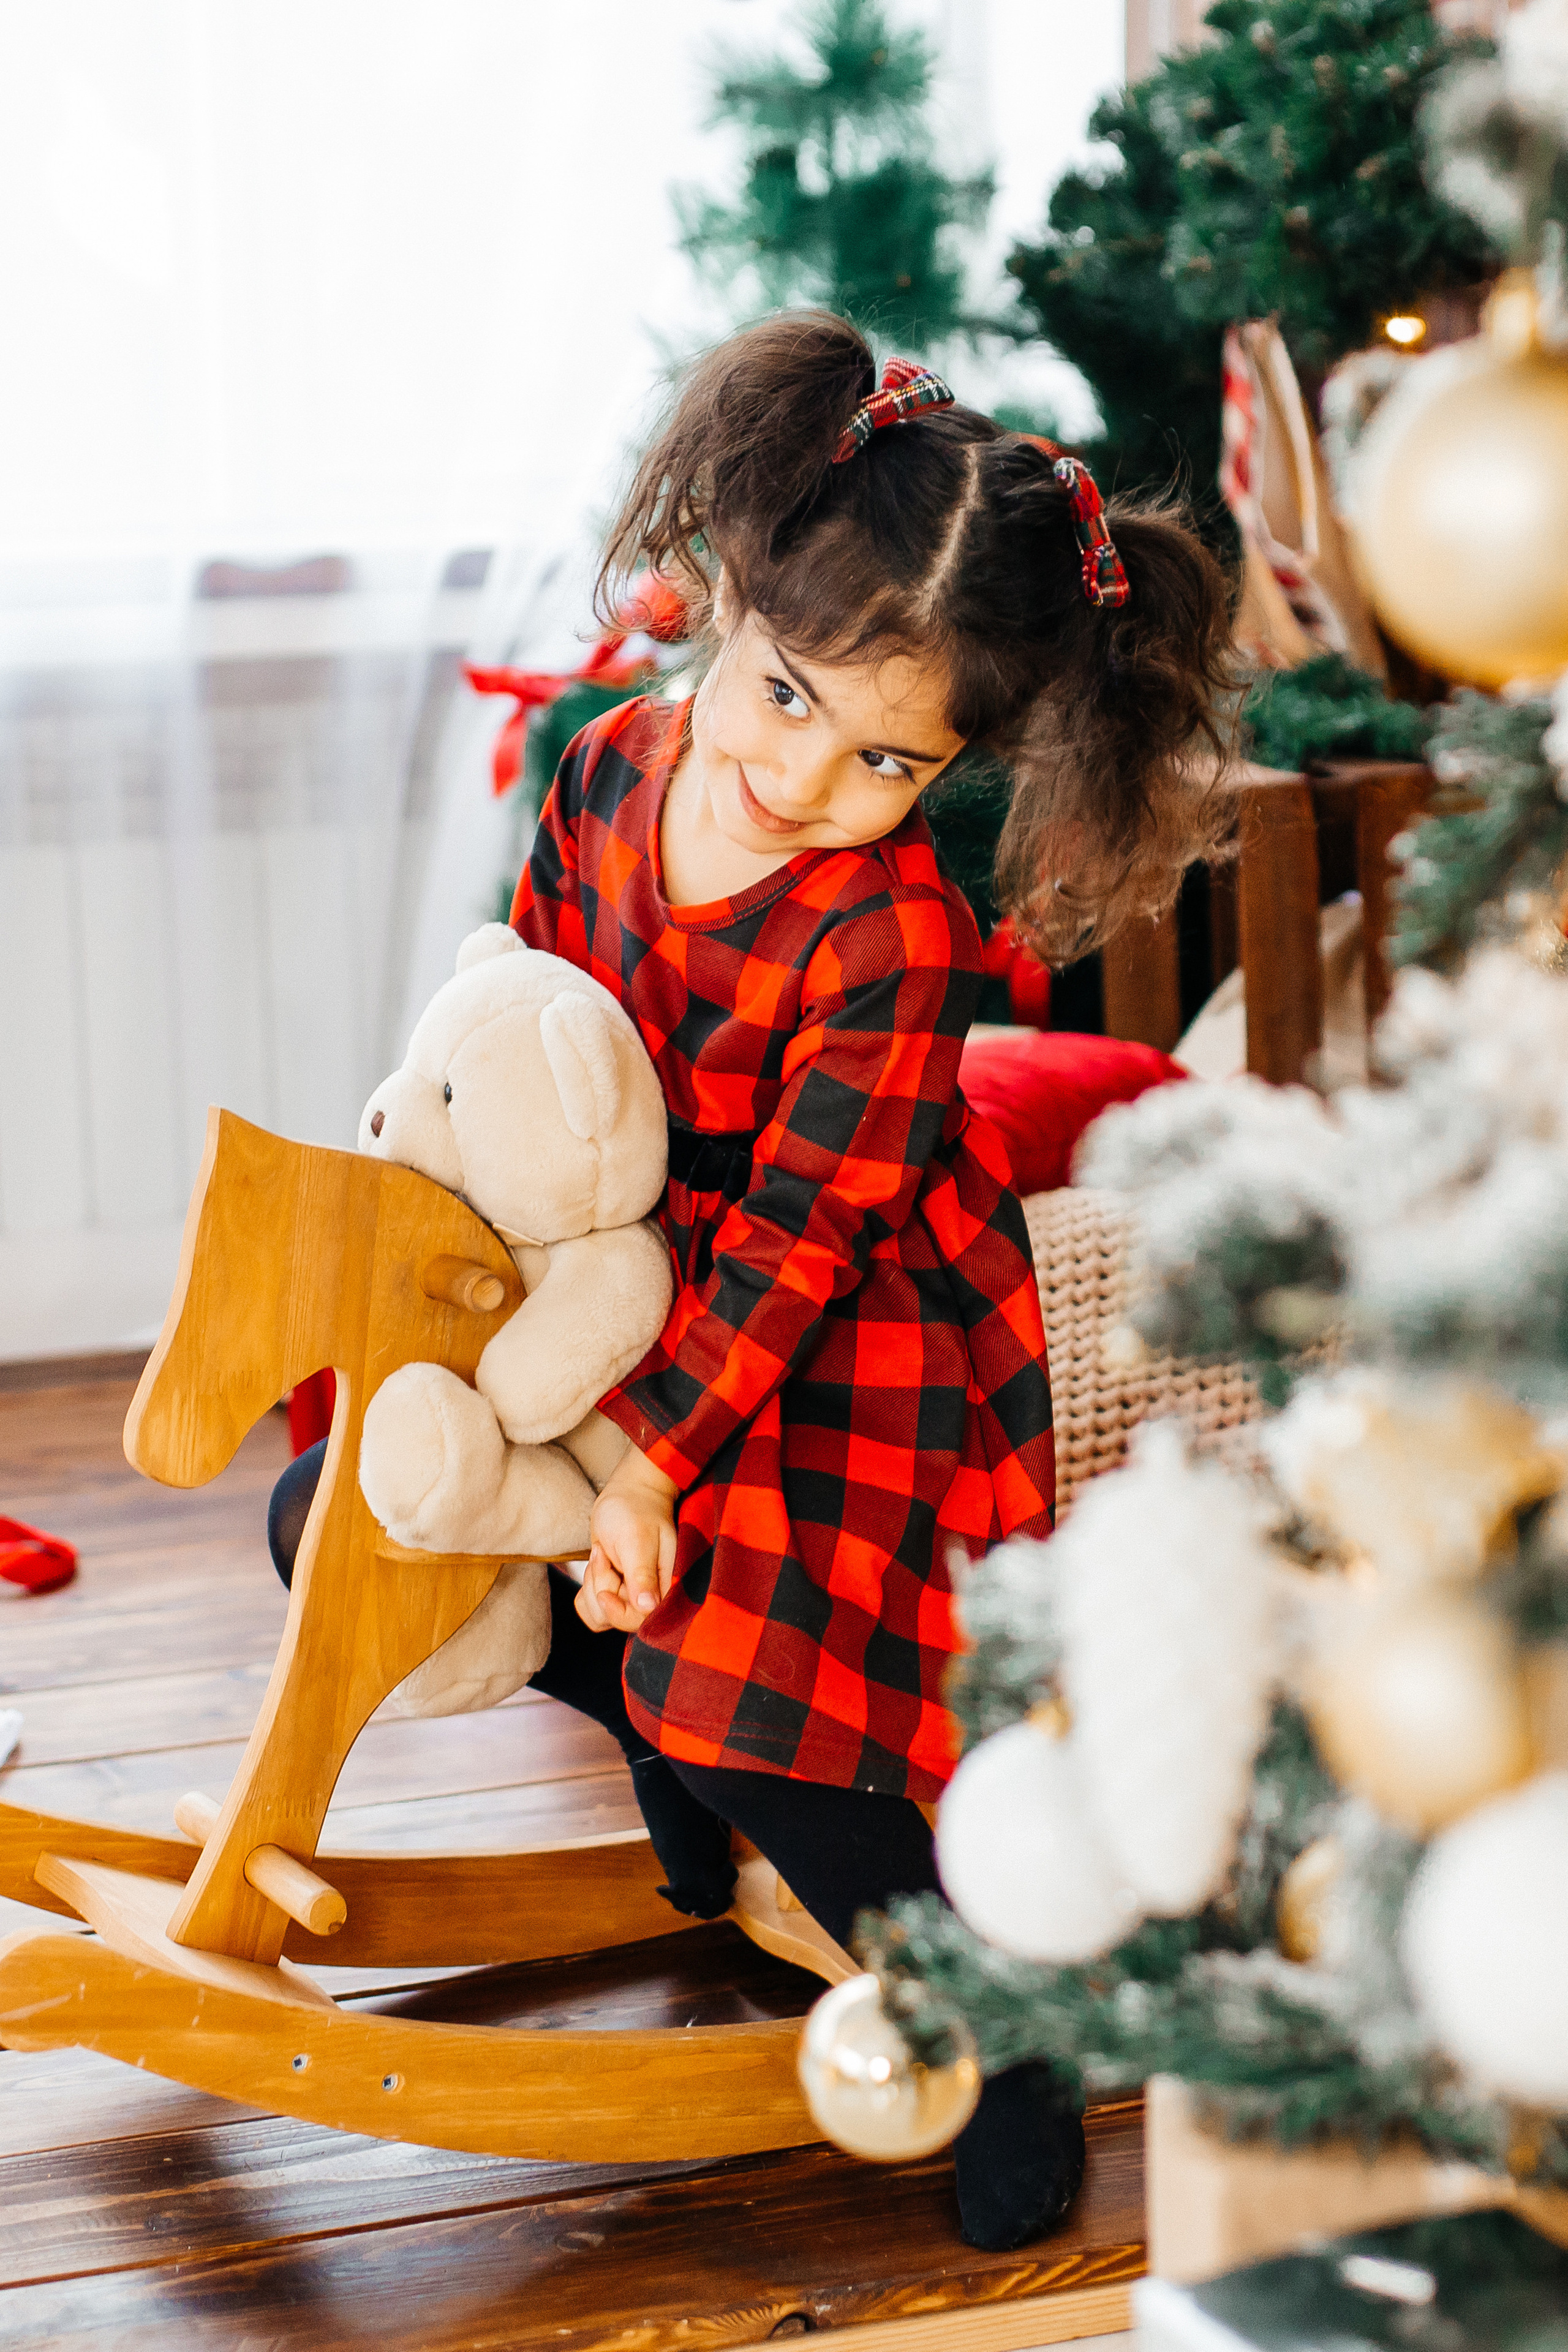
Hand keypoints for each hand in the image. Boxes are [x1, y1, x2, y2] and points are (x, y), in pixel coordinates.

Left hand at [576, 1445, 678, 1633]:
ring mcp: (633, 1595)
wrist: (627, 1493)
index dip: (617, 1611)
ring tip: (603, 1555)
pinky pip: (592, 1608)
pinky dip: (587, 1588)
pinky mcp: (616, 1591)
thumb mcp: (637, 1539)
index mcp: (667, 1587)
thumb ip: (642, 1574)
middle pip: (617, 1619)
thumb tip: (648, 1607)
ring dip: (593, 1585)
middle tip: (604, 1555)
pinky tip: (599, 1562)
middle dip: (602, 1588)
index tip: (604, 1590)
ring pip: (601, 1616)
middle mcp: (652, 1596)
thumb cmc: (635, 1509)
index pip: (641, 1621)